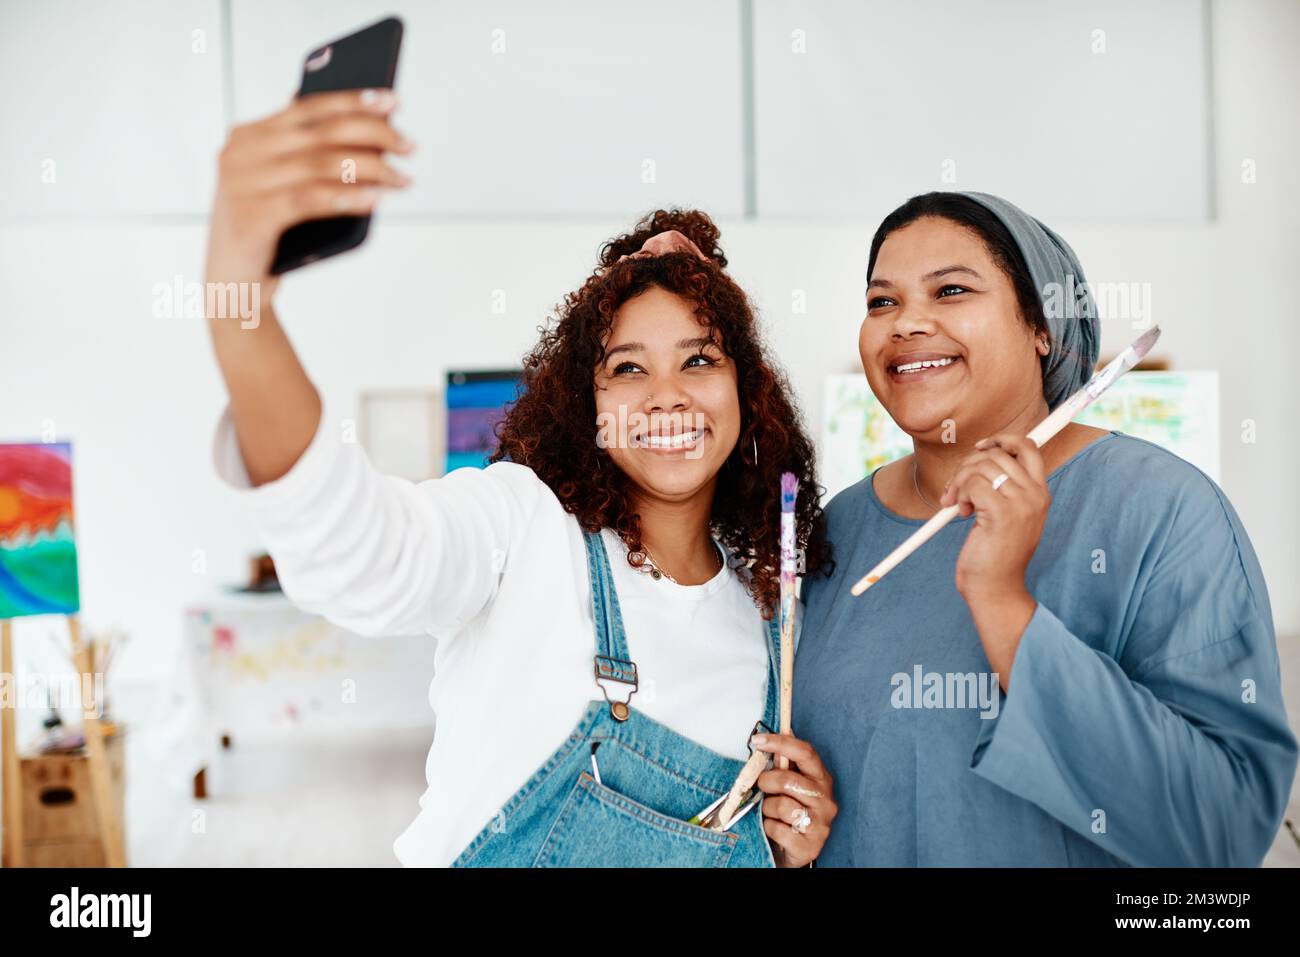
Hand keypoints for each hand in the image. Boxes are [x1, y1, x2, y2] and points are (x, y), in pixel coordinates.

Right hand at [203, 88, 413, 306]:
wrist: (232, 287)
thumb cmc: (268, 234)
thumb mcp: (282, 186)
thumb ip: (307, 156)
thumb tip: (369, 134)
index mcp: (248, 136)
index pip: (309, 107)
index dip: (354, 101)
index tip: (393, 101)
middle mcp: (241, 153)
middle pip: (321, 132)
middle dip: (374, 134)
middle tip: (409, 147)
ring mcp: (243, 184)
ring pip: (321, 164)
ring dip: (372, 169)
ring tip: (402, 179)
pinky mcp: (252, 216)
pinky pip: (311, 199)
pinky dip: (349, 197)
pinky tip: (377, 198)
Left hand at [751, 732, 836, 866]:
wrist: (793, 851)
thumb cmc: (788, 813)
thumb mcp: (786, 786)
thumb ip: (781, 765)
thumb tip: (768, 739)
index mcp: (821, 779)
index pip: (806, 753)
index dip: (781, 743)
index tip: (758, 740)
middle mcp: (826, 800)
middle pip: (789, 780)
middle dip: (767, 781)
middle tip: (762, 787)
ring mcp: (820, 825)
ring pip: (782, 806)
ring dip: (768, 809)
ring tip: (771, 813)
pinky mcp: (810, 847)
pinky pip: (778, 830)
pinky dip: (769, 828)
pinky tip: (775, 829)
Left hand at [941, 433, 1049, 602]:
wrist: (995, 588)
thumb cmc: (995, 554)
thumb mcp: (1005, 515)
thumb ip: (1002, 488)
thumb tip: (980, 458)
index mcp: (1040, 493)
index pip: (1028, 447)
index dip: (1003, 439)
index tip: (981, 447)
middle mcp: (1035, 495)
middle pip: (998, 453)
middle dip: (968, 464)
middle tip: (956, 487)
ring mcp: (1021, 504)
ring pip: (981, 467)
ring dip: (959, 481)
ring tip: (956, 503)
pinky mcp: (1002, 513)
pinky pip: (972, 484)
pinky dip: (959, 493)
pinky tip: (960, 512)